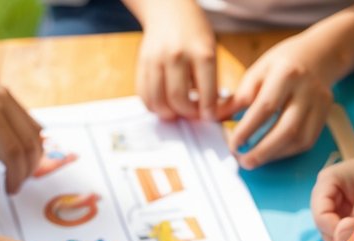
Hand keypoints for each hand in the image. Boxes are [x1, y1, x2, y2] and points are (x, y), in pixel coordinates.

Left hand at [0, 56, 42, 195]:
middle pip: (30, 146)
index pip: (14, 154)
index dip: (16, 178)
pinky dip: (29, 144)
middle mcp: (1, 103)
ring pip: (36, 136)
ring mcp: (8, 97)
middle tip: (12, 185)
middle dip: (26, 172)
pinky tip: (14, 155)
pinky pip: (31, 125)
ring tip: (15, 172)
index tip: (8, 191)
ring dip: (31, 159)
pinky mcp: (10, 97)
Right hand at [136, 0, 218, 119]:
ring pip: (158, 102)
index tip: (208, 116)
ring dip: (169, 113)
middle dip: (187, 114)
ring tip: (176, 110)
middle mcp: (177, 55)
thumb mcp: (211, 51)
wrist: (169, 9)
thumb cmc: (194, 33)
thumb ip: (211, 82)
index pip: (207, 95)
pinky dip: (153, 106)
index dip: (208, 112)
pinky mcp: (142, 63)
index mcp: (201, 53)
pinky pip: (144, 95)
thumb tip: (209, 113)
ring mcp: (156, 59)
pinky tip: (162, 103)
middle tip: (191, 112)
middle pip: (179, 101)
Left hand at [226, 31, 333, 168]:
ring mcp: (319, 105)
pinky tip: (271, 153)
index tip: (233, 144)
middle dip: (263, 150)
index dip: (248, 129)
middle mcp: (307, 90)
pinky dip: (286, 152)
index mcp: (287, 73)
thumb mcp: (257, 71)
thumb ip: (238, 97)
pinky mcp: (324, 117)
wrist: (318, 56)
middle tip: (243, 161)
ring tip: (254, 159)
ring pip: (298, 140)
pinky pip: (305, 142)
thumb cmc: (283, 64)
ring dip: (274, 155)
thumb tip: (214, 117)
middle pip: (287, 129)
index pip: (266, 107)